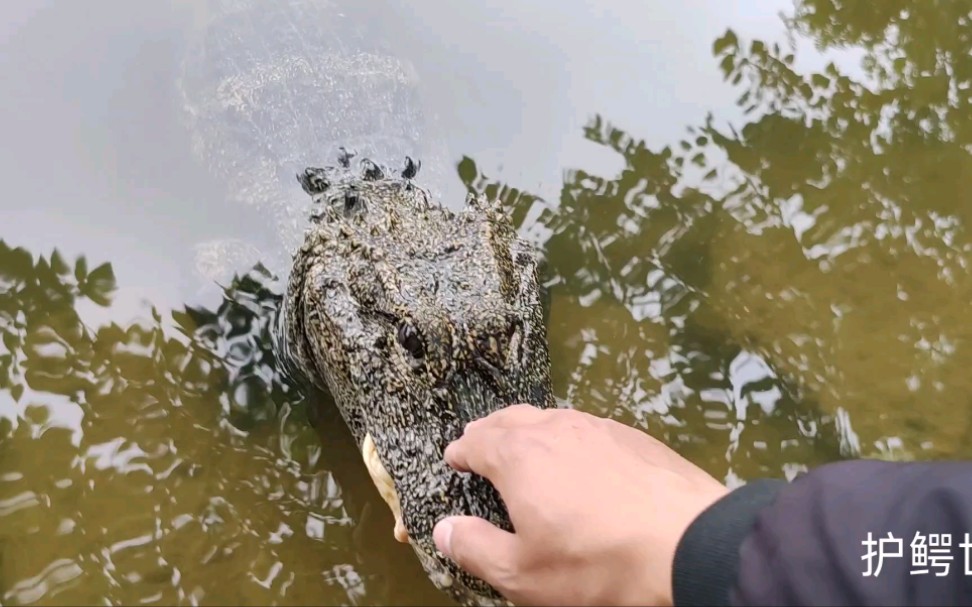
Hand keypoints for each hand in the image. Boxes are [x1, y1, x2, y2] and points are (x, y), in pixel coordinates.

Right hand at [432, 404, 728, 605]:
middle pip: (512, 419)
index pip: (477, 442)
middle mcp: (556, 428)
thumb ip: (476, 548)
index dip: (461, 451)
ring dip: (531, 430)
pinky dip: (569, 438)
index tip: (454, 459)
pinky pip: (588, 428)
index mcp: (520, 456)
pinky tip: (580, 459)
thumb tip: (444, 529)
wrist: (693, 546)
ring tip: (527, 446)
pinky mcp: (636, 437)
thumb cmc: (598, 563)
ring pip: (552, 418)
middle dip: (491, 431)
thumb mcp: (523, 574)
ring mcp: (600, 427)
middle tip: (480, 443)